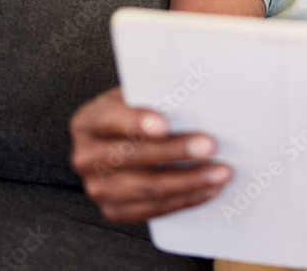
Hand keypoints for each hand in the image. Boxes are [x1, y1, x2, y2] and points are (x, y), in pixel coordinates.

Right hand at [69, 87, 230, 222]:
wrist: (119, 141)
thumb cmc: (135, 112)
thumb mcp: (136, 96)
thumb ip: (154, 96)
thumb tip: (194, 97)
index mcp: (88, 121)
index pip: (111, 120)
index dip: (137, 122)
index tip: (165, 125)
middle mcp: (86, 157)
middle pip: (133, 157)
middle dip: (175, 152)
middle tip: (210, 145)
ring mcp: (99, 188)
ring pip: (147, 188)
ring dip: (189, 181)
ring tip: (220, 172)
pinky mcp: (115, 210)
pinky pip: (153, 210)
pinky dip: (185, 199)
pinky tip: (209, 189)